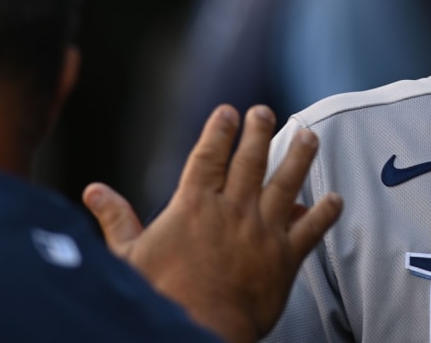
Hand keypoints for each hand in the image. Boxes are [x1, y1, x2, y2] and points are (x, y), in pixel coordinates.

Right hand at [83, 105, 342, 342]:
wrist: (197, 331)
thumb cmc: (159, 297)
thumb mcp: (128, 257)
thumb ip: (117, 219)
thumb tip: (93, 190)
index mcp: (194, 205)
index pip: (209, 156)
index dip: (219, 131)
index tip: (228, 111)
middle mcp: (233, 210)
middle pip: (251, 160)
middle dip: (259, 131)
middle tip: (265, 111)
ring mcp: (263, 231)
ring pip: (287, 182)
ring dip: (300, 156)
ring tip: (309, 136)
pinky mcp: (286, 257)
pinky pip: (313, 227)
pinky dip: (326, 212)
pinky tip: (336, 198)